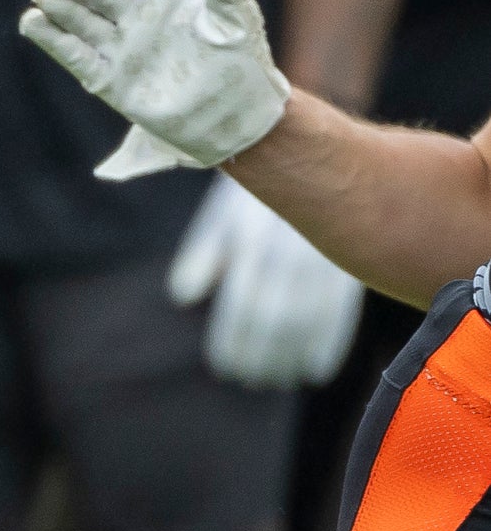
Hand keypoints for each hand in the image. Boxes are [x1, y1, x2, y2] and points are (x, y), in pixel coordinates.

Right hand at [19, 0, 291, 180]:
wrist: (235, 120)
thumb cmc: (242, 62)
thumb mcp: (235, 16)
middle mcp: (138, 16)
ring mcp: (120, 46)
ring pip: (81, 19)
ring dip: (61, 6)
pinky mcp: (107, 79)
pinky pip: (73, 54)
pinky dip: (51, 39)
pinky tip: (32, 22)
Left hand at [169, 175, 362, 388]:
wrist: (310, 150)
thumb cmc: (255, 193)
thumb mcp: (223, 215)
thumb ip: (202, 253)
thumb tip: (182, 296)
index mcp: (252, 240)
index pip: (242, 302)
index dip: (235, 339)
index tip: (226, 367)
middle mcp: (288, 252)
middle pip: (275, 317)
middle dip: (262, 354)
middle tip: (250, 379)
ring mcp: (322, 257)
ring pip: (308, 318)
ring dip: (291, 355)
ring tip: (277, 378)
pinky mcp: (348, 262)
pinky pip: (342, 308)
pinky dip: (329, 341)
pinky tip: (316, 369)